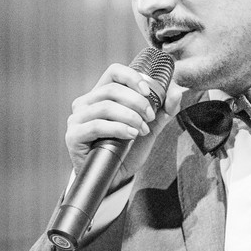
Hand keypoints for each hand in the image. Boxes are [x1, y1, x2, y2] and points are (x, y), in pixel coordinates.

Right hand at [64, 62, 181, 179]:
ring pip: (105, 106)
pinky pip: (96, 126)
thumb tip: (177, 92)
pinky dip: (118, 128)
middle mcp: (86, 103)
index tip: (149, 91)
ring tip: (142, 130)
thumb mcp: (149, 128)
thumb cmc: (127, 151)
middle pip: (112, 89)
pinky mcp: (73, 135)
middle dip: (137, 102)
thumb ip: (163, 111)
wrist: (114, 179)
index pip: (114, 71)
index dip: (132, 77)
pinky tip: (131, 135)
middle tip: (150, 117)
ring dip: (130, 117)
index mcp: (101, 95)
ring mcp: (77, 119)